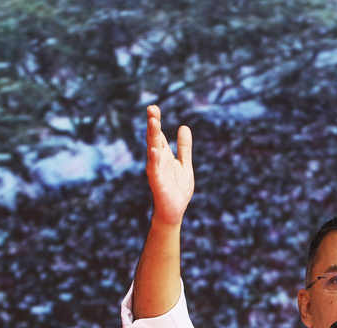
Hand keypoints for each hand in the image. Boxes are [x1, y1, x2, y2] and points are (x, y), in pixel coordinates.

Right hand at [145, 104, 194, 226]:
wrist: (174, 211)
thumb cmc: (178, 188)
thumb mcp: (185, 164)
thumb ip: (184, 147)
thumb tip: (184, 127)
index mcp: (164, 155)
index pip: (158, 134)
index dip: (155, 121)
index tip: (153, 107)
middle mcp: (158, 160)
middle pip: (154, 138)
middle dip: (153, 124)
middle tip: (152, 109)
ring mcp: (156, 170)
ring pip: (153, 150)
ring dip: (152, 136)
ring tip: (153, 122)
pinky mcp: (157, 182)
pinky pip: (154, 169)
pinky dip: (154, 159)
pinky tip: (155, 150)